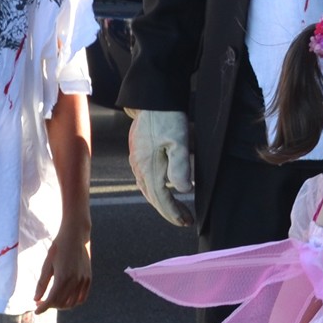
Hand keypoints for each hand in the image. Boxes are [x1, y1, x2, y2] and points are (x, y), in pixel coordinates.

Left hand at [35, 223, 93, 310]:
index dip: (43, 308)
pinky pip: (82, 297)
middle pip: (62, 303)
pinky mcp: (88, 278)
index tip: (36, 311)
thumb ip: (42, 283)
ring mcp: (83, 280)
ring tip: (53, 301)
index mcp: (62, 277)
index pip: (51, 300)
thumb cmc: (58, 247)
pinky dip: (74, 302)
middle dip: (51, 306)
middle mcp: (74, 281)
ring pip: (73, 303)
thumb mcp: (47, 264)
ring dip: (62, 305)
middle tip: (41, 302)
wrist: (76, 235)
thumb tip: (36, 299)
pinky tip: (66, 298)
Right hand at [127, 108, 193, 227]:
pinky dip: (155, 190)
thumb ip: (180, 167)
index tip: (186, 222)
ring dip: (162, 202)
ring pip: (148, 189)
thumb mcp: (179, 142)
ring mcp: (136, 160)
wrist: (152, 100)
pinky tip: (164, 190)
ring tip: (178, 210)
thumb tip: (183, 190)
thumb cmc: (168, 119)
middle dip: (169, 211)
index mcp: (149, 167)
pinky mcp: (137, 154)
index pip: (161, 199)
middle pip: (153, 197)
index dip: (174, 212)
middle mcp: (139, 167)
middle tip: (186, 220)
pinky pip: (145, 179)